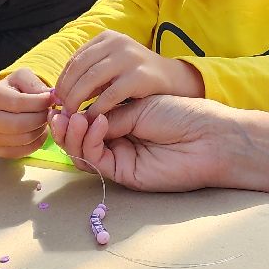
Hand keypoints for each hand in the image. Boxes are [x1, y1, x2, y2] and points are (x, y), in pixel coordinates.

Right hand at [0, 69, 54, 158]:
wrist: (5, 104)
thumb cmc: (15, 88)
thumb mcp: (23, 77)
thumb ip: (35, 84)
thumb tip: (49, 96)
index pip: (17, 103)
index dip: (39, 103)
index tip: (51, 99)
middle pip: (18, 125)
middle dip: (40, 118)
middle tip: (48, 112)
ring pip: (22, 139)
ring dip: (39, 130)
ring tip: (43, 120)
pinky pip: (22, 152)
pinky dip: (36, 143)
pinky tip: (39, 131)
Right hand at [50, 96, 268, 193]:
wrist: (210, 136)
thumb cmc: (183, 114)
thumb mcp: (138, 105)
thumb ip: (108, 113)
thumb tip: (77, 115)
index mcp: (122, 122)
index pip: (87, 119)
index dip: (72, 109)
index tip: (62, 95)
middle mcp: (118, 141)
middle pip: (78, 138)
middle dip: (64, 124)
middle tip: (58, 110)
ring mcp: (119, 158)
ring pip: (81, 151)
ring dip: (70, 133)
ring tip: (71, 116)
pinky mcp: (123, 173)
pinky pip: (95, 159)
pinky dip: (88, 141)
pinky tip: (95, 122)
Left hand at [51, 32, 201, 116]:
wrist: (175, 81)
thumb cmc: (137, 78)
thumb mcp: (112, 68)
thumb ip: (88, 75)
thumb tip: (57, 93)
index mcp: (107, 38)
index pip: (74, 59)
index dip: (62, 81)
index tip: (58, 101)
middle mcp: (117, 43)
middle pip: (79, 68)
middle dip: (67, 91)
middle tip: (62, 111)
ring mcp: (129, 57)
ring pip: (90, 80)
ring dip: (77, 100)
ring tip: (73, 116)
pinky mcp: (140, 76)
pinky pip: (109, 95)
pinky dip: (97, 109)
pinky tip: (93, 119)